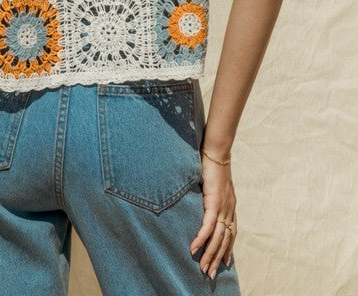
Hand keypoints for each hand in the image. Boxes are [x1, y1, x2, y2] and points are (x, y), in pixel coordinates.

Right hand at [189, 151, 236, 278]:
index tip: (225, 262)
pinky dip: (201, 239)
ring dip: (209, 254)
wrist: (217, 151)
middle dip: (218, 258)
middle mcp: (229, 209)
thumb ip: (210, 192)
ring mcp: (223, 207)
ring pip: (217, 238)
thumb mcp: (213, 182)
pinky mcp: (214, 203)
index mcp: (230, 205)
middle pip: (225, 240)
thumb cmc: (213, 162)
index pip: (232, 233)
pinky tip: (194, 248)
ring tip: (203, 268)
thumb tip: (202, 196)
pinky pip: (208, 226)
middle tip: (211, 274)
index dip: (229, 248)